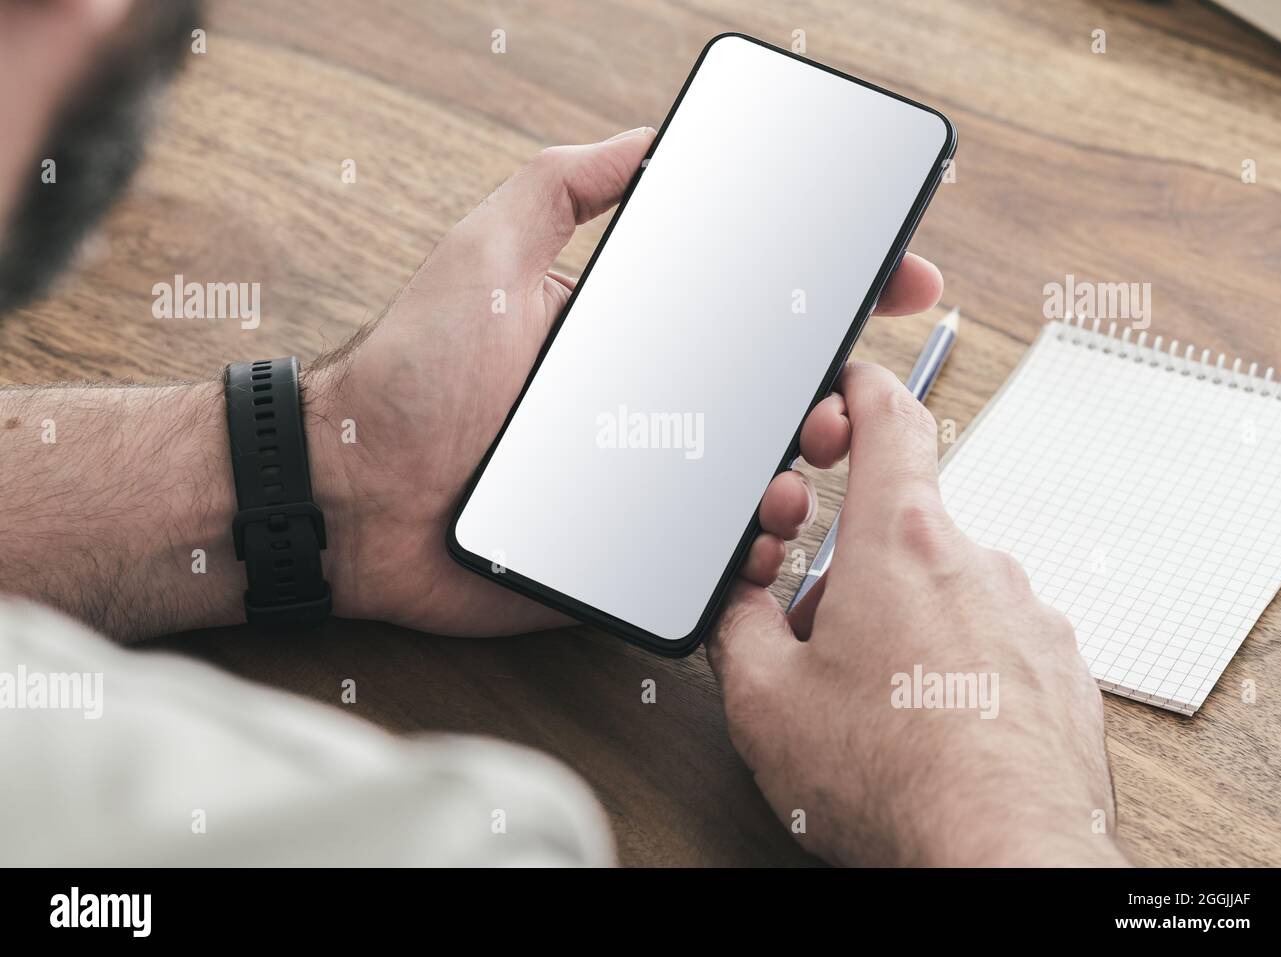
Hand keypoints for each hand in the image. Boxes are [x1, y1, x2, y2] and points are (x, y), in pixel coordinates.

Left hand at [305, 130, 943, 636]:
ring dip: (802, 476)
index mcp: (632, 343)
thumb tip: (645, 138)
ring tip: (801, 469)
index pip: (752, 316)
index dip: (832, 300)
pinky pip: (704, 561)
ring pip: (753, 485)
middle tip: (848, 398)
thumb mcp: (490, 249)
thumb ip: (563, 186)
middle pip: (770, 405)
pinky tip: (756, 541)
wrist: (353, 488)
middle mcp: (647, 412)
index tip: (898, 283)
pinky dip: (747, 555)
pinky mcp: (623, 555)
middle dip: (836, 398)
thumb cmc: (411, 370)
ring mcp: (639, 487)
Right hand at [707, 362, 1125, 866]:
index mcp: (898, 543)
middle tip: (823, 637)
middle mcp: (975, 561)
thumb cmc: (894, 778)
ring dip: (906, 623)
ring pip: (946, 590)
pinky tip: (934, 725)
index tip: (848, 390)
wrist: (1002, 854)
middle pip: (900, 526)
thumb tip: (740, 604)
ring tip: (881, 703)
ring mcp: (1026, 614)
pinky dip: (958, 664)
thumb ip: (737, 626)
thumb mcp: (764, 700)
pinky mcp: (1059, 667)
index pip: (890, 418)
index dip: (862, 389)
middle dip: (853, 569)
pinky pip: (993, 639)